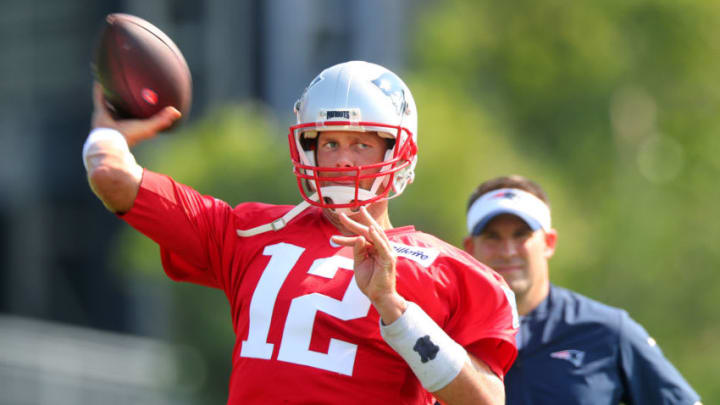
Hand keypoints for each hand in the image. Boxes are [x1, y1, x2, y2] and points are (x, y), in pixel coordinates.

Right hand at [91, 82, 180, 146]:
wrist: (111, 140)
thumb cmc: (131, 135)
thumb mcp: (149, 127)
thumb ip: (162, 120)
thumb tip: (177, 112)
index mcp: (132, 124)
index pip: (138, 114)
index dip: (142, 107)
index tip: (148, 97)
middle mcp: (120, 120)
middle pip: (124, 107)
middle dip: (127, 98)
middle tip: (132, 86)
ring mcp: (109, 116)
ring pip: (111, 102)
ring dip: (112, 93)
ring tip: (114, 80)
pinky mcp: (99, 112)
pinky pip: (99, 98)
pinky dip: (99, 89)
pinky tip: (101, 78)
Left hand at [331, 207, 406, 322]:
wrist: (379, 297)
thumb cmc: (370, 282)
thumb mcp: (359, 264)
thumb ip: (358, 251)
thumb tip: (358, 237)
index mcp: (373, 248)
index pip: (361, 235)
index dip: (351, 228)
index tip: (341, 219)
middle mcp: (381, 248)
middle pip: (369, 231)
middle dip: (356, 222)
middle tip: (343, 215)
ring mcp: (386, 252)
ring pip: (376, 234)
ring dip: (367, 223)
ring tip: (361, 212)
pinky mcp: (388, 259)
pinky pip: (382, 246)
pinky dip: (377, 237)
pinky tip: (371, 229)